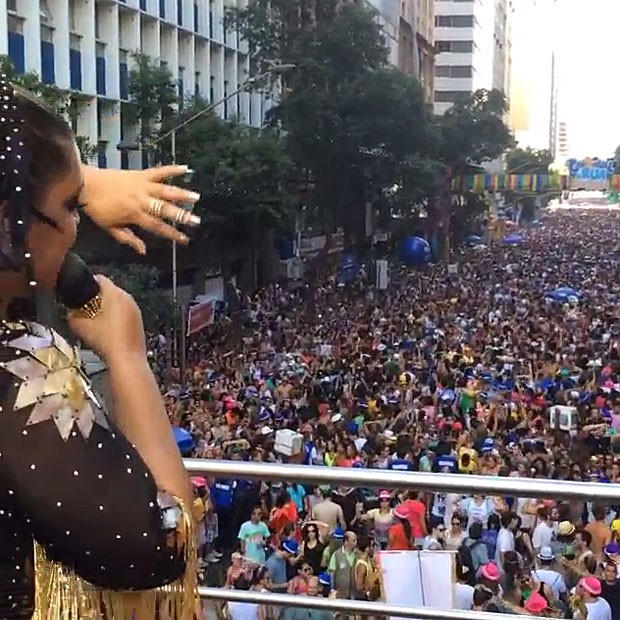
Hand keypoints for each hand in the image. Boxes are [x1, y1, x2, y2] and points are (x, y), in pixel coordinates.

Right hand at [67, 276, 145, 362]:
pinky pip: (125, 312)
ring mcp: (135, 309)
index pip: (99, 278)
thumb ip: (71, 316)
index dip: (87, 284)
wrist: (127, 359)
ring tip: (94, 320)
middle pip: (109, 290)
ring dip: (106, 307)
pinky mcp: (139, 321)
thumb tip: (70, 313)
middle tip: (84, 308)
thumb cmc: (105, 340)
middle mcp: (128, 297)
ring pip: (118, 302)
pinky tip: (107, 329)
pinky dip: (116, 316)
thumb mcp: (80, 326)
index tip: (79, 293)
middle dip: (96, 298)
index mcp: (115, 293)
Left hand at [79, 165, 200, 254]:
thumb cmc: (97, 209)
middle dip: (182, 216)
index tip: (185, 240)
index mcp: (134, 214)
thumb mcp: (111, 228)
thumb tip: (144, 251)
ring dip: (182, 194)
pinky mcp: (141, 174)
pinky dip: (172, 169)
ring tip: (196, 197)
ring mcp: (142, 185)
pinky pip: (159, 171)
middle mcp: (141, 200)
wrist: (85, 184)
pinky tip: (186, 168)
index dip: (172, 234)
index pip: (157, 226)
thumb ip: (129, 239)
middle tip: (196, 221)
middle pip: (165, 209)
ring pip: (166, 190)